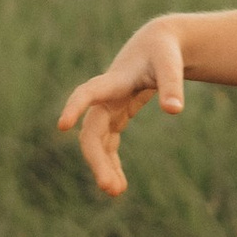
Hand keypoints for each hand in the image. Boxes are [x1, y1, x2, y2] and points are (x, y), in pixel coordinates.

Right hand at [55, 21, 186, 196]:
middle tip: (111, 189)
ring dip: (103, 166)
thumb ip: (172, 85)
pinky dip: (112, 163)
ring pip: (97, 142)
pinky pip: (108, 144)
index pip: (88, 93)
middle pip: (92, 131)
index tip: (62, 125)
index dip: (75, 107)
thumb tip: (174, 111)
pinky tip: (119, 185)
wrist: (157, 44)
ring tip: (116, 192)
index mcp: (114, 81)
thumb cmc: (163, 51)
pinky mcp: (115, 116)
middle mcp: (105, 98)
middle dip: (97, 159)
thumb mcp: (170, 63)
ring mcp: (108, 109)